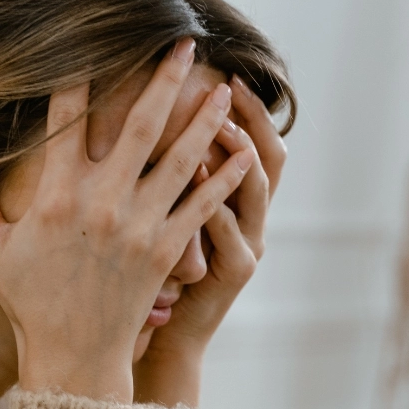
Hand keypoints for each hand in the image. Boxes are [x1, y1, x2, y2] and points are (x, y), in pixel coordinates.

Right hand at [0, 40, 254, 402]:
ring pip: (182, 157)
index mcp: (56, 194)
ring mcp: (140, 225)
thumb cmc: (27, 299)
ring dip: (204, 117)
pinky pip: (203, 205)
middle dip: (165, 78)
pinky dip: (225, 177)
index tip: (93, 43)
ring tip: (224, 87)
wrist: (72, 356)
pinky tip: (242, 151)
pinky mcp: (167, 250)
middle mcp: (102, 202)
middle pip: (141, 123)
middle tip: (184, 43)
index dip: (80, 74)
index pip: (68, 116)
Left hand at [133, 73, 287, 407]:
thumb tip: (140, 119)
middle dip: (252, 117)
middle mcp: (250, 218)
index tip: (224, 71)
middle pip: (268, 155)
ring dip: (238, 153)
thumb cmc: (150, 277)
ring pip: (255, 189)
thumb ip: (162, 176)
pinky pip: (230, 232)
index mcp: (233, 201)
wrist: (160, 337)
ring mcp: (247, 244)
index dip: (247, 108)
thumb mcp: (163, 221)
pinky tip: (200, 176)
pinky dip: (218, 202)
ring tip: (218, 123)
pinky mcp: (234, 271)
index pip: (249, 141)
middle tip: (228, 83)